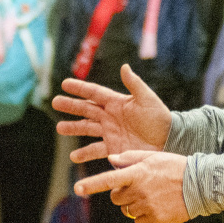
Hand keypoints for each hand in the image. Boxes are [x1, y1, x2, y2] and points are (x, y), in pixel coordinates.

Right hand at [52, 64, 171, 162]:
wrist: (169, 141)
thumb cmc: (160, 118)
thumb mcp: (147, 99)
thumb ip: (134, 84)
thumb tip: (124, 66)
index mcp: (117, 103)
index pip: (94, 93)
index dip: (80, 88)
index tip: (65, 84)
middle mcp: (111, 117)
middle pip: (86, 109)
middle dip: (70, 106)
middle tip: (54, 103)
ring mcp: (111, 133)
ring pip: (87, 129)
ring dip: (73, 128)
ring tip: (60, 128)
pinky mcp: (114, 148)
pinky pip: (95, 150)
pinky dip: (84, 154)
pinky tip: (74, 157)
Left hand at [74, 150, 190, 222]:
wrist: (200, 185)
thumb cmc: (175, 167)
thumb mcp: (153, 156)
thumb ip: (130, 157)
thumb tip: (111, 159)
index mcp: (137, 173)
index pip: (108, 179)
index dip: (91, 185)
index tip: (77, 189)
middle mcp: (139, 191)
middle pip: (116, 197)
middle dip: (121, 193)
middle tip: (137, 187)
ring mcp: (147, 206)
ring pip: (127, 210)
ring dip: (133, 205)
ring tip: (151, 196)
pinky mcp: (155, 219)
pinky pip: (139, 221)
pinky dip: (144, 216)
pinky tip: (157, 206)